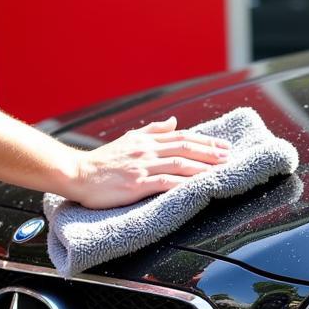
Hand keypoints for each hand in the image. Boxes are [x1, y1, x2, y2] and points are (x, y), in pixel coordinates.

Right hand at [64, 116, 230, 209]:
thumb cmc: (103, 161)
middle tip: (231, 157)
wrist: (77, 174)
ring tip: (222, 170)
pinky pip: (165, 183)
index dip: (206, 141)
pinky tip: (199, 187)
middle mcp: (147, 151)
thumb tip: (175, 121)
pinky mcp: (136, 184)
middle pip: (185, 148)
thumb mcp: (129, 140)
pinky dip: (184, 184)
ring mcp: (142, 167)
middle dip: (211, 153)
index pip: (183, 137)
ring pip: (179, 164)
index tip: (225, 146)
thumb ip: (153, 131)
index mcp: (146, 141)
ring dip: (203, 167)